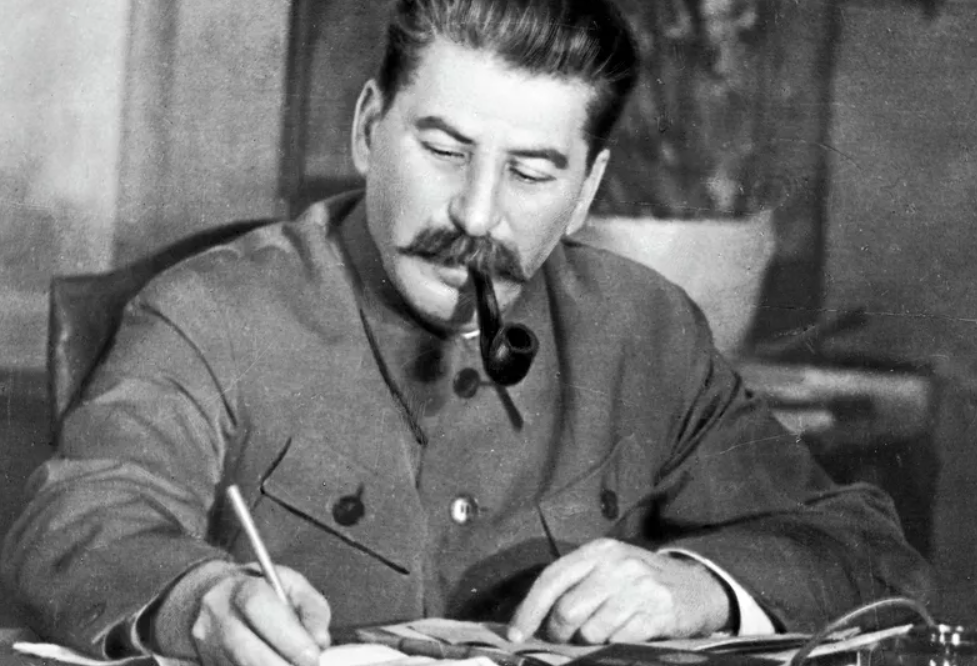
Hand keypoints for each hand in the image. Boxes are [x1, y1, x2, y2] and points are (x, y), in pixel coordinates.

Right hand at [191, 565, 331, 665]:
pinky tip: (276, 661)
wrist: (213, 597)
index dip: (287, 636)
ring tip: (293, 664)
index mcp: (241, 587)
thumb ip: (312, 608)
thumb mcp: (292, 586)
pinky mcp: (208, 662)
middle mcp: (218, 615)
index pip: (259, 608)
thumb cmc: (263, 591)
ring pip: (241, 665)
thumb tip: (320, 640)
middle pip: (245, 649)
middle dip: (281, 664)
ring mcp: (208, 643)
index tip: (312, 656)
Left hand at [508, 539, 730, 643]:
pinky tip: (625, 634)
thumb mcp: (606, 569)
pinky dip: (615, 644)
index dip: (529, 610)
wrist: (696, 586)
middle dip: (559, 633)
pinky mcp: (658, 611)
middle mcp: (617, 564)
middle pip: (568, 610)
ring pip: (592, 631)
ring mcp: (639, 587)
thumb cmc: (638, 581)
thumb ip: (573, 585)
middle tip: (564, 639)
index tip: (515, 635)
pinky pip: (619, 640)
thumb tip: (531, 620)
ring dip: (590, 641)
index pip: (551, 579)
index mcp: (598, 550)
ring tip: (603, 632)